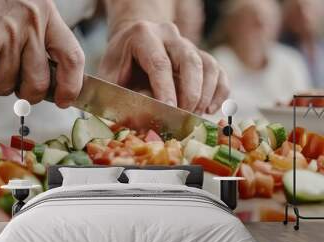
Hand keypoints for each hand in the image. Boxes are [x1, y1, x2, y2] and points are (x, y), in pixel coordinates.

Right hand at [0, 0, 84, 107]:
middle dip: (26, 92)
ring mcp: (3, 36)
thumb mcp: (30, 6)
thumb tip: (47, 79)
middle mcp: (29, 25)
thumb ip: (42, 37)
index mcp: (46, 14)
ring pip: (4, 86)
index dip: (70, 87)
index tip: (64, 99)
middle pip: (38, 84)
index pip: (71, 58)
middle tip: (16, 80)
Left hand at [99, 21, 228, 113]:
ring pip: (208, 64)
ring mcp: (187, 44)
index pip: (159, 63)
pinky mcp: (199, 56)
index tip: (170, 111)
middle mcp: (168, 35)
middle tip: (185, 116)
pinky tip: (210, 109)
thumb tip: (150, 113)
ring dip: (206, 93)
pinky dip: (219, 91)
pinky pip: (218, 71)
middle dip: (190, 92)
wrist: (129, 48)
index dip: (166, 90)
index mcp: (143, 35)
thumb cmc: (119, 67)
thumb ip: (125, 94)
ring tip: (196, 114)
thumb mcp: (111, 79)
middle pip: (189, 60)